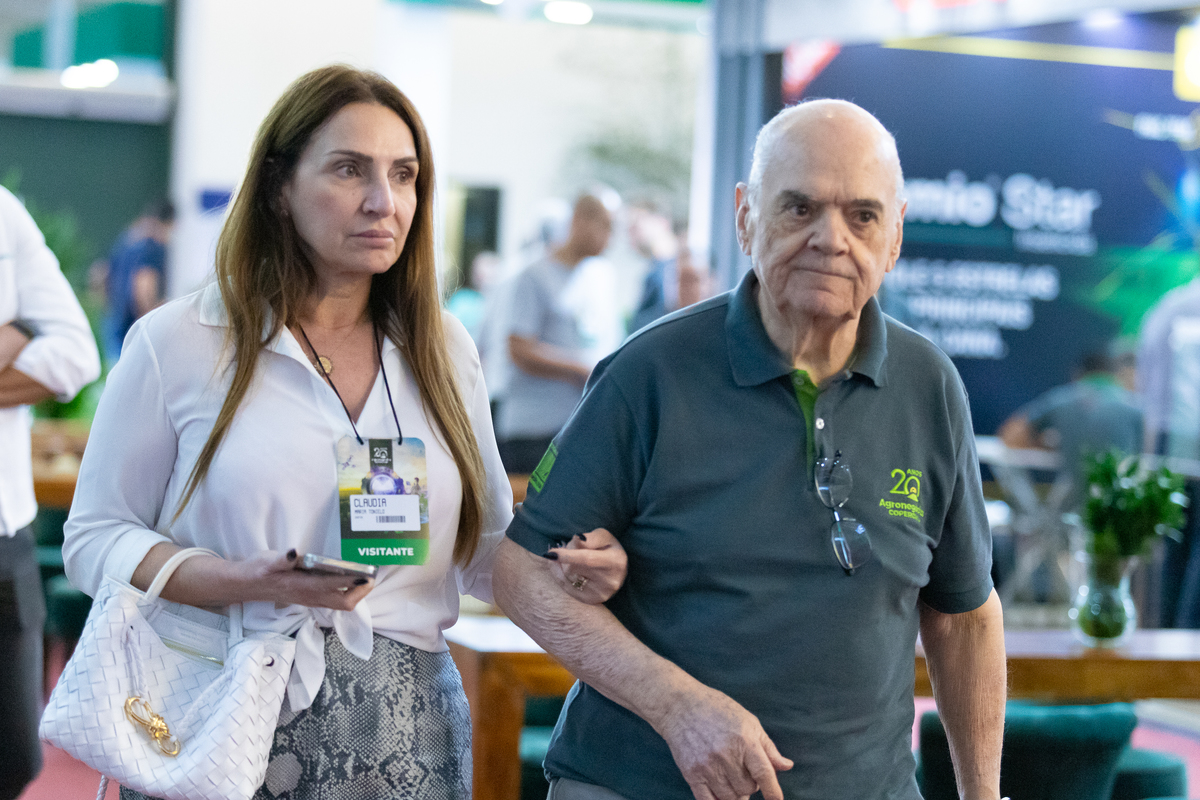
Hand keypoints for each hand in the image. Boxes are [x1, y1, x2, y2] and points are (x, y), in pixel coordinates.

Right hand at [232, 549, 374, 610]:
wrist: (246, 584)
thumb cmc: (258, 570)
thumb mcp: (268, 561)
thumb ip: (283, 559)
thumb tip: (294, 553)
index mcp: (303, 586)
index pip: (334, 586)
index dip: (353, 581)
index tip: (368, 573)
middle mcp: (310, 597)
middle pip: (344, 603)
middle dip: (361, 592)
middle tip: (370, 575)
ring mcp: (310, 600)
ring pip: (341, 604)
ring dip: (356, 593)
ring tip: (365, 576)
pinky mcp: (309, 599)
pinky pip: (334, 601)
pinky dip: (347, 592)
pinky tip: (350, 580)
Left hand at [546, 528, 626, 603]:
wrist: (617, 571)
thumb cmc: (609, 549)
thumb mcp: (604, 536)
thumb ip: (591, 538)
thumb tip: (577, 540)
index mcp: (614, 562)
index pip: (587, 560)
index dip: (567, 556)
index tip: (551, 553)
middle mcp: (608, 582)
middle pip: (573, 568)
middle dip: (565, 555)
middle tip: (568, 547)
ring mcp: (599, 594)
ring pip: (567, 578)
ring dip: (561, 565)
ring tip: (568, 557)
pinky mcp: (590, 600)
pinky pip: (566, 587)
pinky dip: (560, 575)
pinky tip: (560, 567)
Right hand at [655, 684, 792, 799]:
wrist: (679, 705)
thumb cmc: (717, 709)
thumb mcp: (748, 721)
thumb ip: (768, 747)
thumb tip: (787, 766)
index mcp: (744, 740)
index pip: (764, 774)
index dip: (773, 792)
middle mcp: (726, 755)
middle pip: (748, 789)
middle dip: (751, 785)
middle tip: (744, 772)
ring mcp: (708, 766)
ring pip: (730, 798)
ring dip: (735, 794)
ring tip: (731, 779)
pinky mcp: (692, 773)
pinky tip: (720, 792)